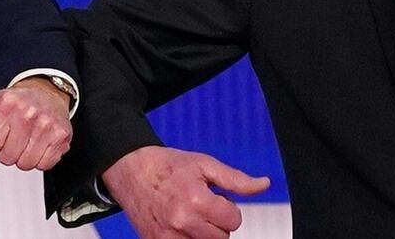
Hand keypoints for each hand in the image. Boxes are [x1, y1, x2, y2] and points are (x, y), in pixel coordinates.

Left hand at [0, 78, 71, 173]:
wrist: (44, 91)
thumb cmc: (11, 105)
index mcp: (4, 103)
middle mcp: (26, 112)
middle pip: (7, 158)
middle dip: (7, 150)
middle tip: (14, 134)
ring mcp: (46, 123)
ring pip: (26, 164)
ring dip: (23, 156)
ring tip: (27, 138)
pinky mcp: (61, 135)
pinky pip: (44, 165)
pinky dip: (40, 158)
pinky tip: (40, 142)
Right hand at [102, 146, 269, 238]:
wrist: (130, 169)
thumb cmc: (167, 165)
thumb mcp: (204, 164)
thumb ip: (235, 179)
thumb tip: (263, 184)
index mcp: (196, 200)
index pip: (234, 220)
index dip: (228, 207)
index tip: (215, 198)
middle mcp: (181, 222)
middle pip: (222, 238)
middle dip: (216, 223)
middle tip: (200, 205)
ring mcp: (167, 237)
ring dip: (202, 233)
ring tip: (189, 214)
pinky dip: (186, 238)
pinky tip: (178, 224)